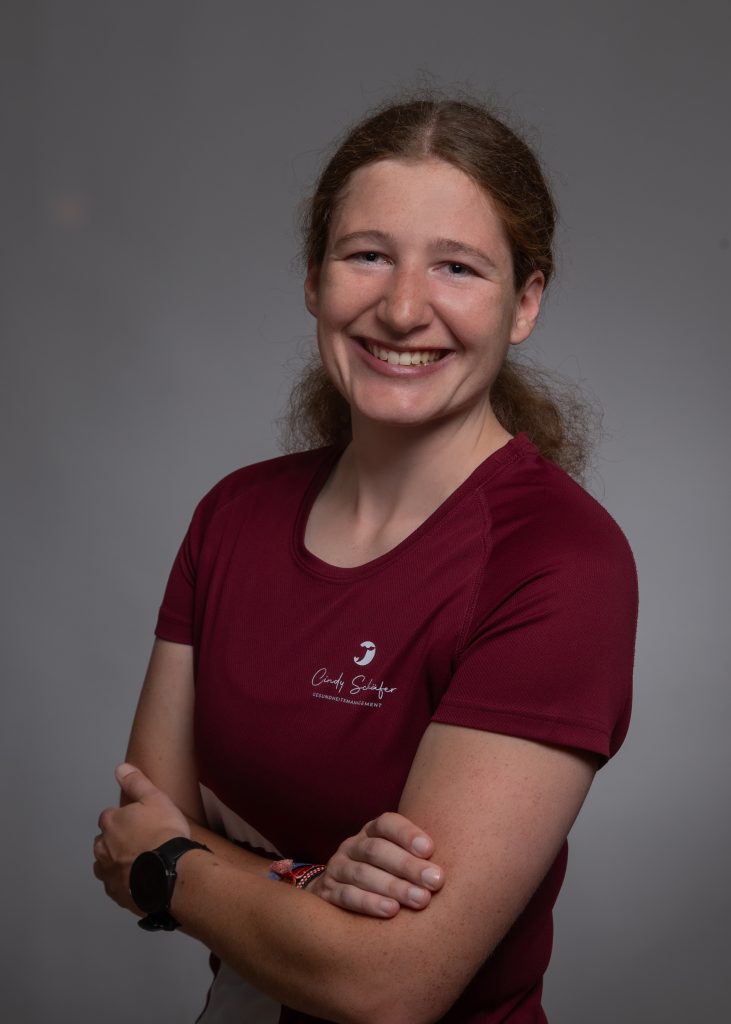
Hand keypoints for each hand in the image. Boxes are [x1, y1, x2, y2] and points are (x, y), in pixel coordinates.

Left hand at [93, 763, 190, 912]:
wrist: (171, 872)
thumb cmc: (165, 833)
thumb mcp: (155, 798)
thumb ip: (136, 783)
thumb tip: (120, 769)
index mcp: (111, 823)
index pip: (109, 817)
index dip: (125, 818)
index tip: (140, 822)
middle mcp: (103, 848)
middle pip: (104, 841)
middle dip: (117, 841)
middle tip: (141, 842)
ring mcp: (108, 873)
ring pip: (105, 864)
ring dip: (116, 862)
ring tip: (140, 862)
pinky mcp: (116, 893)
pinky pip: (115, 885)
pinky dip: (124, 882)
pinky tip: (140, 880)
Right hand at [309, 812, 443, 917]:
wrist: (338, 896)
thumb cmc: (385, 877)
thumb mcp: (398, 860)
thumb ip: (419, 858)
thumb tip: (463, 865)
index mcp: (372, 832)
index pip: (387, 823)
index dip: (407, 834)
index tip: (430, 849)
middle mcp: (353, 846)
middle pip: (378, 850)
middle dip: (408, 866)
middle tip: (436, 881)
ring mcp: (337, 868)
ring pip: (363, 873)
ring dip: (393, 886)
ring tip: (420, 900)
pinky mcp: (327, 893)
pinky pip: (346, 895)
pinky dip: (369, 903)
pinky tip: (391, 911)